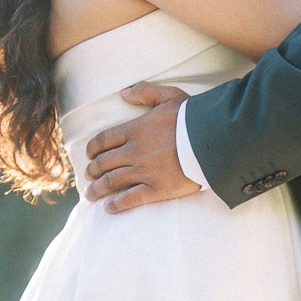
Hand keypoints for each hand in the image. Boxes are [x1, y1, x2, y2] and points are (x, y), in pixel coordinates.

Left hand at [85, 84, 199, 211]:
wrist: (212, 140)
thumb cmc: (193, 117)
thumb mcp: (169, 95)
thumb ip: (145, 91)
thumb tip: (123, 93)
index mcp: (135, 130)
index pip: (104, 140)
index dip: (93, 149)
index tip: (89, 155)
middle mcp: (134, 152)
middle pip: (104, 163)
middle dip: (92, 171)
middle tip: (89, 176)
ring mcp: (144, 172)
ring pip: (112, 182)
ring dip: (97, 190)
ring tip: (90, 195)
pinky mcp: (156, 189)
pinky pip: (130, 199)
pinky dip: (117, 204)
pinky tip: (108, 208)